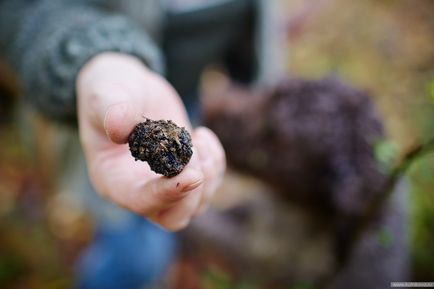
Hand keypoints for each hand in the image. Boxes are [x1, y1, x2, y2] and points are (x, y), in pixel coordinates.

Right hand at [76, 52, 224, 230]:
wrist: (128, 87)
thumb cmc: (109, 91)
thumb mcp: (104, 94)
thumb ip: (111, 110)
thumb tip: (120, 128)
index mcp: (113, 180)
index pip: (142, 202)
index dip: (169, 193)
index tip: (192, 173)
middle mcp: (139, 189)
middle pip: (174, 217)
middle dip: (194, 191)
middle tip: (195, 150)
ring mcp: (164, 184)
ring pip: (196, 205)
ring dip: (209, 175)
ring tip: (200, 139)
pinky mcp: (183, 172)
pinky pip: (209, 185)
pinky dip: (215, 164)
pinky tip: (203, 136)